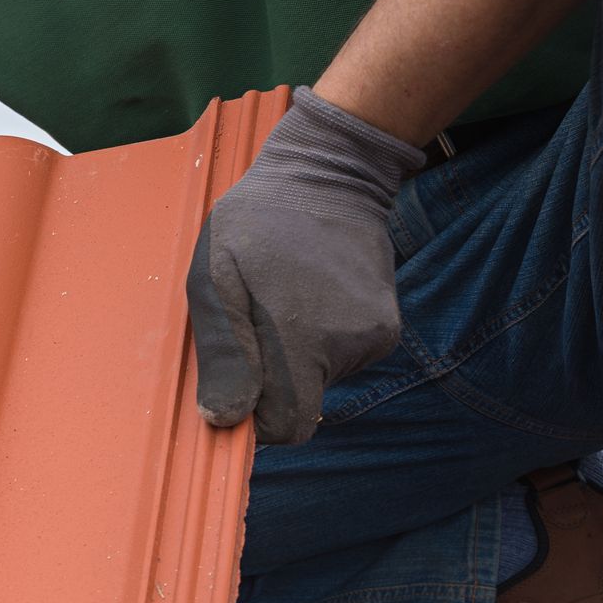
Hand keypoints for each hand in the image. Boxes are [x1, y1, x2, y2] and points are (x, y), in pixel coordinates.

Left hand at [187, 86, 424, 444]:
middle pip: (301, 404)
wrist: (329, 174)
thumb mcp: (215, 280)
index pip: (285, 427)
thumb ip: (222, 355)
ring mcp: (376, 337)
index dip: (256, 417)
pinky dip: (321, 340)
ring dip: (296, 355)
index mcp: (302, 340)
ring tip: (284, 298)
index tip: (240, 383)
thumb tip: (225, 420)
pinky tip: (311, 296)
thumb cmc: (258, 224)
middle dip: (273, 381)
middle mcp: (349, 347)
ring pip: (321, 381)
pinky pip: (342, 359)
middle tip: (257, 322)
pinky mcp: (387, 328)